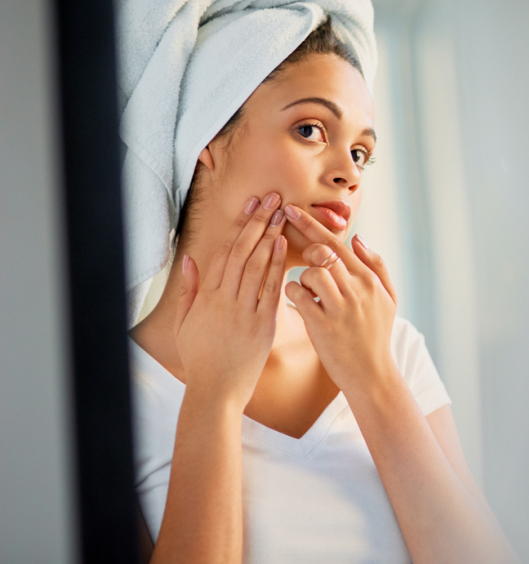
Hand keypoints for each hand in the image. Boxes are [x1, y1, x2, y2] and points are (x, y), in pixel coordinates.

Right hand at [174, 193, 287, 406]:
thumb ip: (190, 289)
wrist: (216, 390)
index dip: (239, 225)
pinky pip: (270, 289)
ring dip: (268, 236)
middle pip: (242, 252)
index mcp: (207, 296)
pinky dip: (276, 266)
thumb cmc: (201, 358)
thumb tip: (190, 259)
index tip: (251, 204)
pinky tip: (283, 245)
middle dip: (257, 221)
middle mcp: (224, 300)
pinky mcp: (262, 325)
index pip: (225, 252)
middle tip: (272, 198)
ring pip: (255, 265)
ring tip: (281, 213)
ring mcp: (244, 311)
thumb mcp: (185, 322)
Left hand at [282, 204, 397, 392]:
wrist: (371, 374)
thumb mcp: (389, 298)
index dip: (311, 224)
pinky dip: (293, 293)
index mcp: (369, 280)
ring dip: (302, 276)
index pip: (337, 243)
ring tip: (309, 291)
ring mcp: (340, 307)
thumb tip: (358, 238)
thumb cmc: (377, 334)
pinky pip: (298, 295)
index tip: (291, 209)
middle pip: (322, 253)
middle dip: (305, 251)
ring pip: (311, 272)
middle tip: (303, 261)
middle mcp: (356, 290)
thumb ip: (377, 265)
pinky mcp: (322, 325)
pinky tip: (300, 302)